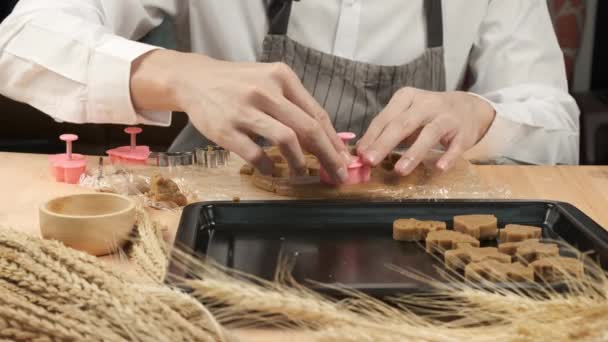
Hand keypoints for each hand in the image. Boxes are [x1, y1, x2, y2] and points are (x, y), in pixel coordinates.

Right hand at [131, 50, 349, 182]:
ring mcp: (244, 110)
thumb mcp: (268, 81)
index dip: (334, 140)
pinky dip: (268, 167)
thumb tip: (325, 137)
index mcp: (281, 77)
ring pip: (286, 140)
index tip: (344, 159)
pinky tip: (272, 171)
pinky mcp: (225, 129)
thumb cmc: (238, 83)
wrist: (194, 80)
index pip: (316, 113)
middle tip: (338, 174)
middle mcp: (265, 90)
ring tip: (302, 173)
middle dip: (328, 156)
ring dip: (300, 162)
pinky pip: (255, 154)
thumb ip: (294, 104)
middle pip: (308, 128)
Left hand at [357, 88, 494, 174]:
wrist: (468, 107)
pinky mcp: (463, 132)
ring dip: (413, 153)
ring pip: (429, 134)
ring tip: (400, 170)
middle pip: (403, 124)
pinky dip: (448, 157)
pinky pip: (456, 146)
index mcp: (407, 98)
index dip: (371, 136)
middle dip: (385, 143)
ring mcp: (447, 117)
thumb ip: (385, 131)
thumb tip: (361, 150)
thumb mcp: (405, 115)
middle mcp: (426, 104)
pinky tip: (439, 167)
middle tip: (370, 161)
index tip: (360, 154)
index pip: (385, 118)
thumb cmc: (428, 115)